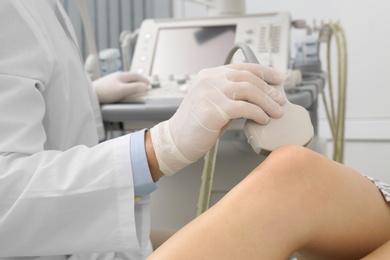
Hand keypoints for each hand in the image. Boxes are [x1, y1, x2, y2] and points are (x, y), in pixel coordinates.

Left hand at [92, 71, 149, 102]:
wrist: (90, 94)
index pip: (136, 75)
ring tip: (136, 88)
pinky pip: (120, 84)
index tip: (149, 83)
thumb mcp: (123, 90)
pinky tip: (124, 91)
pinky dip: (126, 86)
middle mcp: (116, 76)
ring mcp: (111, 80)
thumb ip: (135, 88)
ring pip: (125, 80)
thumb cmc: (105, 91)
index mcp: (121, 75)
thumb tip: (144, 86)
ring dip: (132, 83)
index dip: (144, 79)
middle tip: (144, 85)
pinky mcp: (107, 85)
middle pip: (131, 77)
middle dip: (139, 80)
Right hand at [150, 63, 285, 175]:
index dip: (264, 71)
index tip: (278, 77)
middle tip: (280, 100)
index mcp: (209, 75)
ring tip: (276, 112)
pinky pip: (244, 107)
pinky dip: (257, 113)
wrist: (176, 141)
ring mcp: (210, 93)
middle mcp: (209, 80)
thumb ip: (232, 95)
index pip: (242, 67)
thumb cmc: (196, 125)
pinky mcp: (213, 109)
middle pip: (248, 77)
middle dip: (269, 89)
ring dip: (266, 102)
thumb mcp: (215, 103)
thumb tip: (259, 96)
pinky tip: (262, 119)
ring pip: (248, 90)